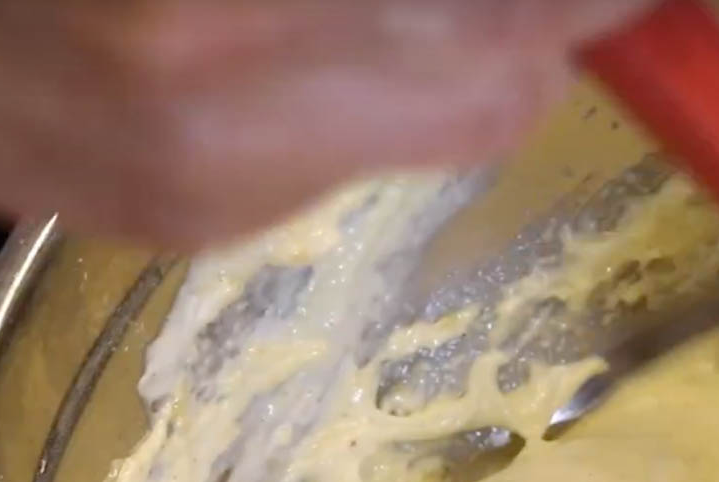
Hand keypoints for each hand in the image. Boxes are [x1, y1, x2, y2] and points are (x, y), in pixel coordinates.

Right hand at [0, 0, 647, 248]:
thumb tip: (531, 0)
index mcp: (212, 0)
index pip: (517, 11)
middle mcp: (219, 102)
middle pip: (504, 84)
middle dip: (541, 17)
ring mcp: (203, 188)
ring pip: (450, 126)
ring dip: (466, 48)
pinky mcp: (177, 224)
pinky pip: (353, 157)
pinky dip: (372, 89)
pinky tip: (293, 27)